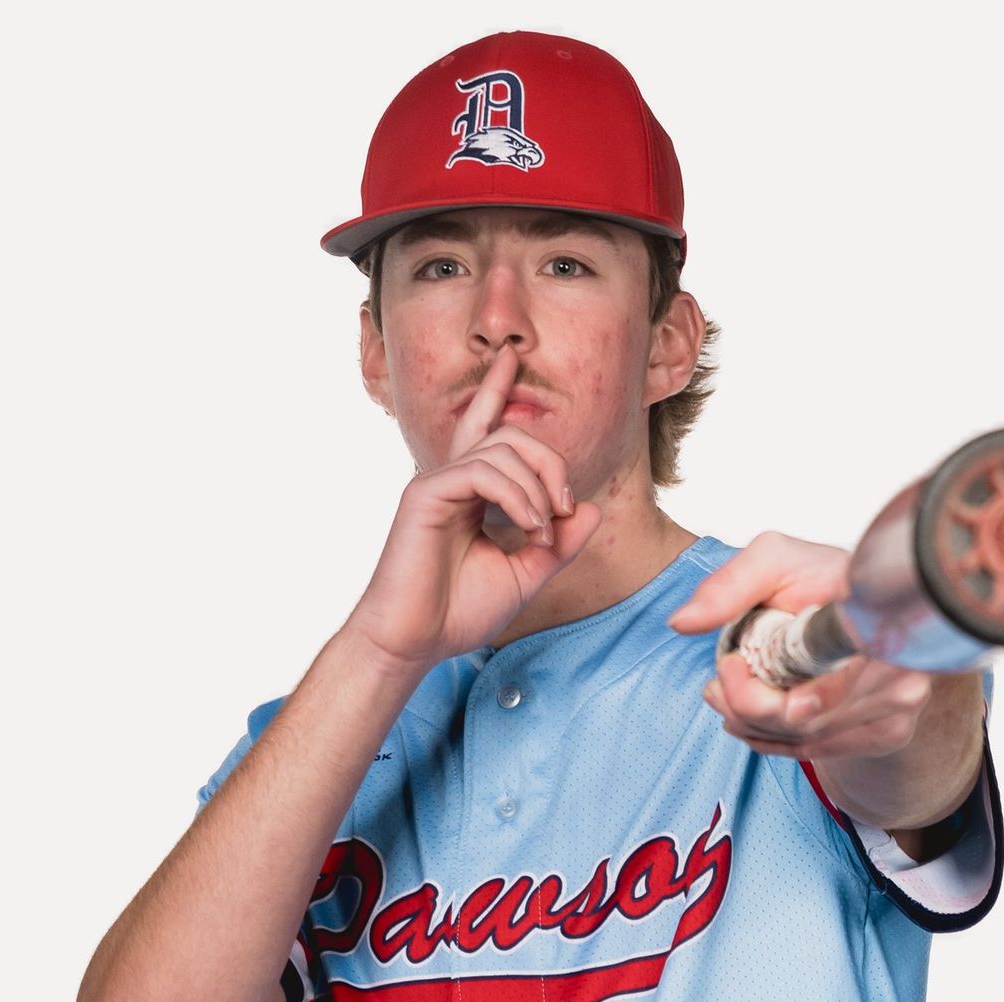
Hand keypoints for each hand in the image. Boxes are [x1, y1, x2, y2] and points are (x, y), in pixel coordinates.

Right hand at [344, 344, 603, 669]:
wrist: (414, 643)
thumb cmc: (458, 612)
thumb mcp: (525, 575)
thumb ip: (558, 543)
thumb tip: (589, 508)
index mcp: (469, 492)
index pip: (485, 428)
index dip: (496, 389)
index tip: (511, 357)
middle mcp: (451, 479)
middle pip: (511, 435)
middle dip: (550, 462)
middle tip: (564, 507)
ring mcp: (436, 483)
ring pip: (502, 450)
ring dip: (537, 490)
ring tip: (542, 534)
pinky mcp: (425, 494)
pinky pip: (482, 471)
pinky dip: (517, 497)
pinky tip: (528, 528)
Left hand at [668, 529, 948, 762]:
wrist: (866, 608)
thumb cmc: (822, 578)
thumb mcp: (773, 560)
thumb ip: (730, 585)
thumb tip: (683, 623)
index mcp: (876, 616)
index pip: (824, 675)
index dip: (766, 691)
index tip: (730, 667)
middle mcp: (901, 664)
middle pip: (803, 717)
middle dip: (743, 704)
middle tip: (719, 679)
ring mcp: (902, 703)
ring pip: (806, 739)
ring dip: (753, 724)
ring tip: (730, 694)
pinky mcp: (892, 731)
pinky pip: (820, 751)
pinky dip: (776, 740)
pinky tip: (757, 719)